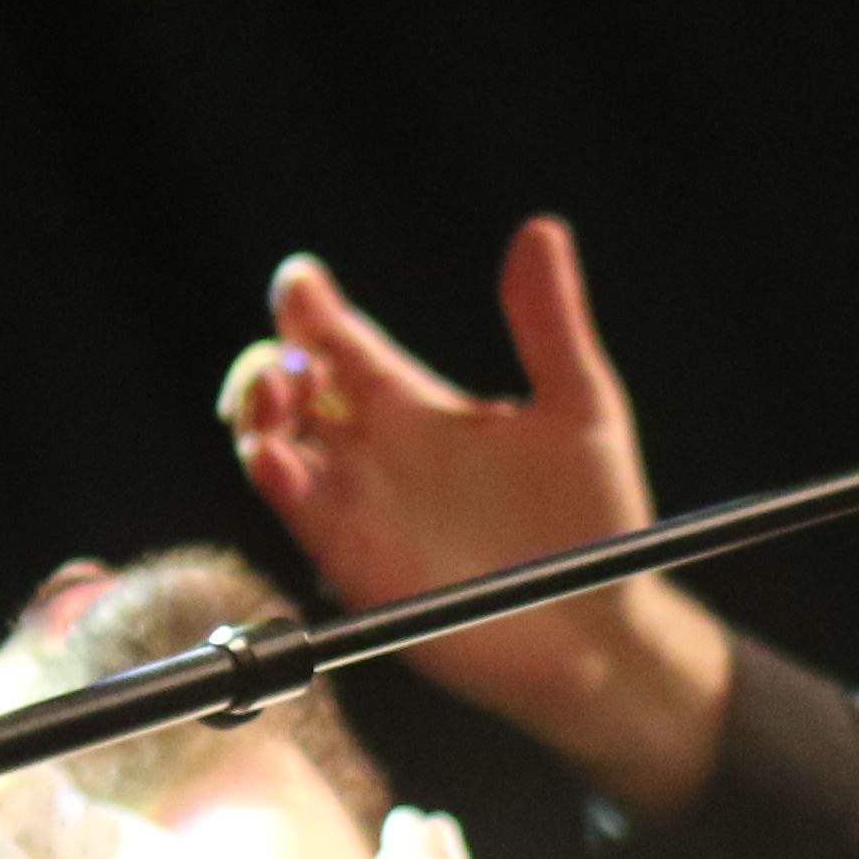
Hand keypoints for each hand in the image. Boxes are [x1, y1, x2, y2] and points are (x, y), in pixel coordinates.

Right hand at [217, 217, 734, 811]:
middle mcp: (378, 451)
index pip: (342, 342)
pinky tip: (277, 460)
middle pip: (289, 388)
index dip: (310, 308)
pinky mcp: (358, 561)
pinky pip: (301, 513)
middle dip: (265, 362)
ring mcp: (362, 505)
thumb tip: (540, 231)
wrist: (602, 627)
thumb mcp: (582, 410)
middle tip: (285, 355)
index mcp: (418, 405)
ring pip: (275, 445)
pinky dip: (277, 481)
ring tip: (269, 400)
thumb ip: (551, 326)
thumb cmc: (597, 522)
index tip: (300, 282)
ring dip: (256, 414)